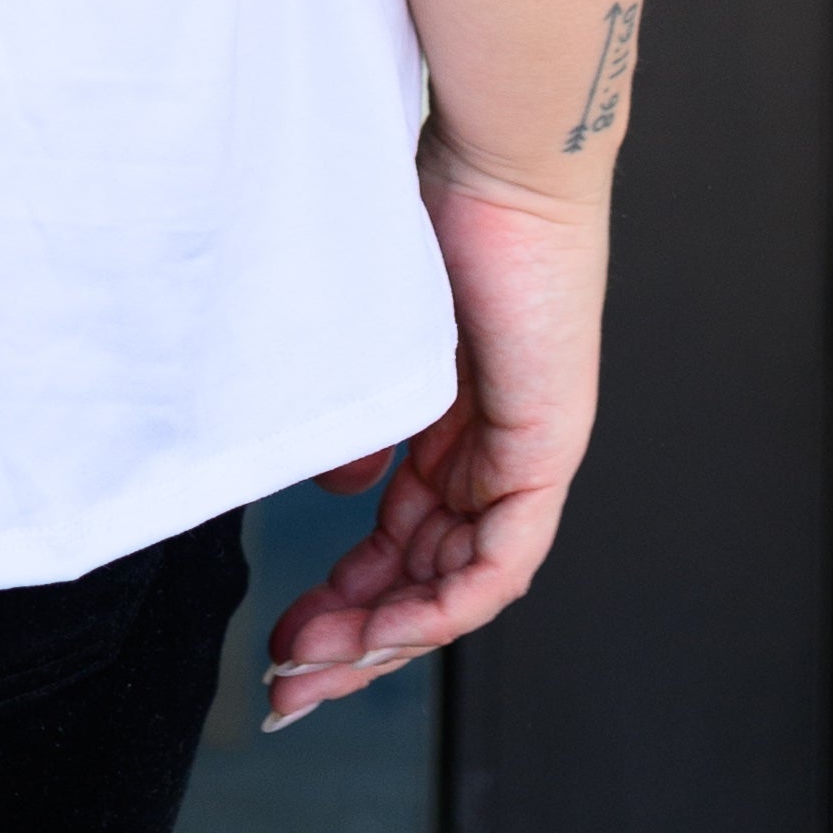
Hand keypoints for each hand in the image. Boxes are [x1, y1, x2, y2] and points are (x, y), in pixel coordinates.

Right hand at [262, 150, 609, 728]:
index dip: (346, 591)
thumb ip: (352, 405)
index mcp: (450, 416)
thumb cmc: (424, 199)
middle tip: (290, 682)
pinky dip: (443, 604)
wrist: (492, 151)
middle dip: (354, 636)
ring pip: (459, 583)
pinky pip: (500, 562)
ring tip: (314, 667)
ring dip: (386, 634)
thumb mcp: (366, 320)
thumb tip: (336, 483)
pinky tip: (390, 629)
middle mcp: (491, 447)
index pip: (403, 535)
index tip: (285, 631)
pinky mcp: (547, 449)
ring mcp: (524, 453)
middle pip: (426, 574)